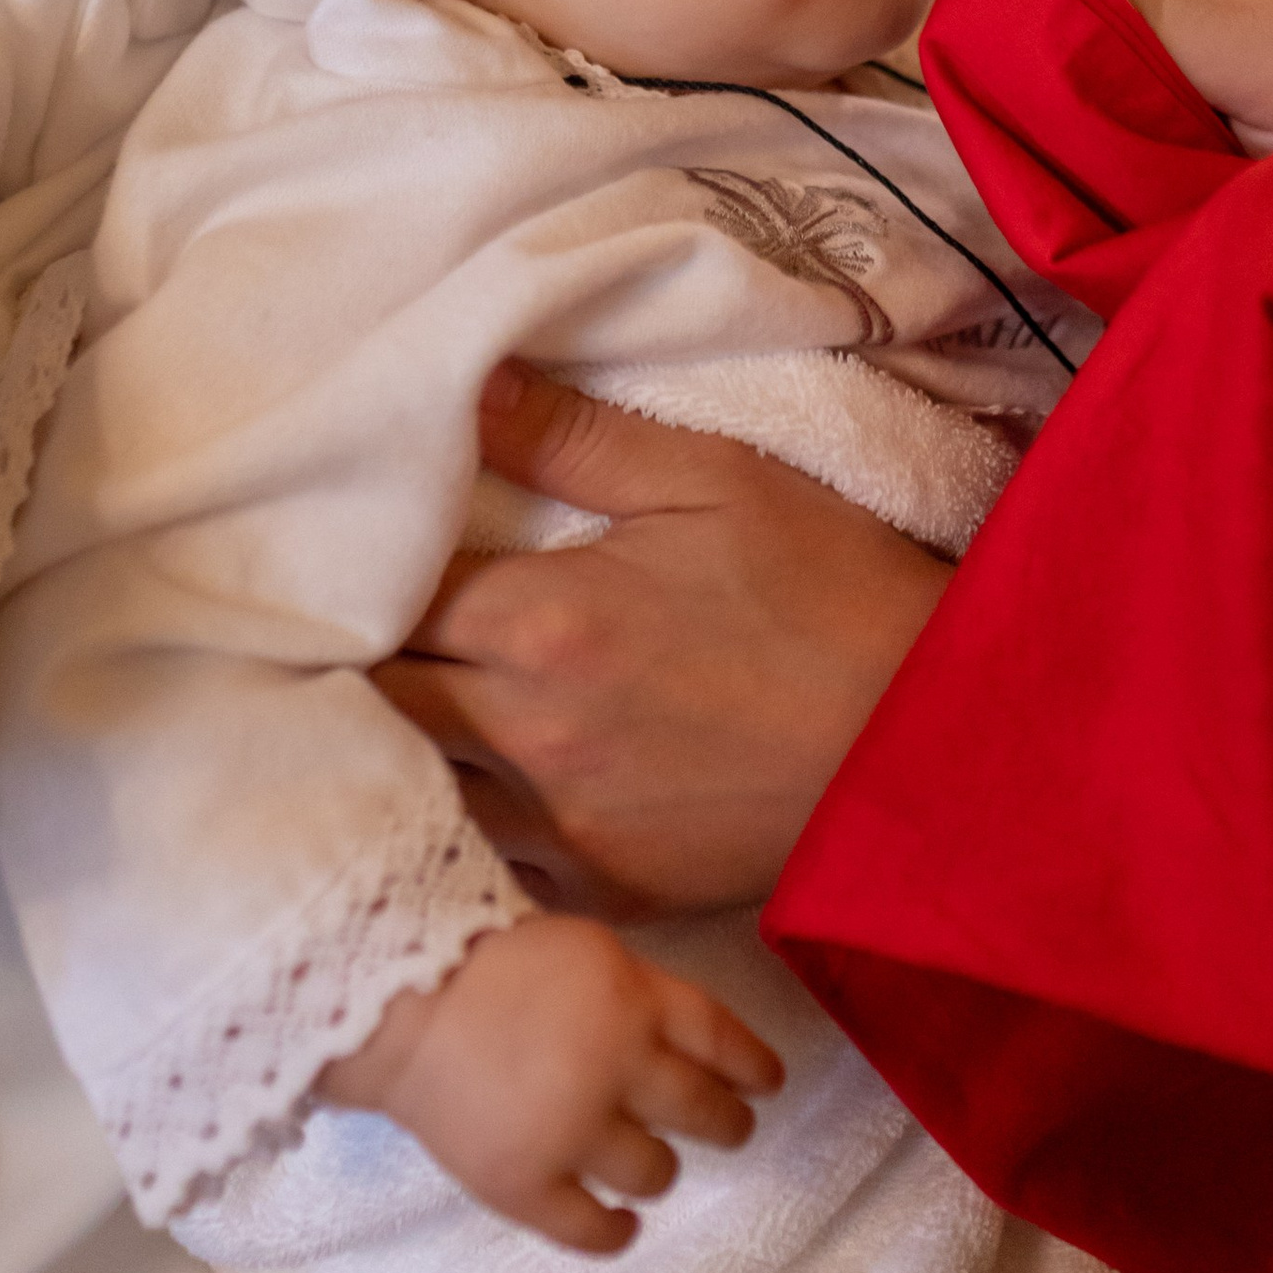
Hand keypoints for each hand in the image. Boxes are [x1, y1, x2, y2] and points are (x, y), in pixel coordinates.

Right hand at [317, 913, 782, 1254]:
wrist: (391, 1002)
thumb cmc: (480, 958)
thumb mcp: (580, 948)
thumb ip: (632, 991)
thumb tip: (676, 1035)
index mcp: (634, 999)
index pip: (721, 1038)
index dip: (752, 1065)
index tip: (769, 1084)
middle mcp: (620, 1068)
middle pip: (703, 1110)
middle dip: (726, 1123)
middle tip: (730, 1128)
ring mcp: (575, 1133)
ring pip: (656, 1172)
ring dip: (660, 1169)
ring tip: (652, 1165)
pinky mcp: (528, 1186)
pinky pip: (592, 1229)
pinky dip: (615, 1233)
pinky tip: (622, 1227)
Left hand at [375, 370, 949, 919]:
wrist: (929, 742)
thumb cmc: (826, 593)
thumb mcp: (714, 481)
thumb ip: (577, 437)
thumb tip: (470, 383)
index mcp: (541, 620)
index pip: (380, 596)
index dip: (351, 571)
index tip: (343, 550)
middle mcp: (528, 734)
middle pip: (373, 700)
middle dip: (350, 659)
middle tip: (345, 624)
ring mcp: (560, 826)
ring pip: (408, 792)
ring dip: (390, 747)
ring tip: (393, 703)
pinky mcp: (601, 890)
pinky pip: (482, 864)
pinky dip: (456, 825)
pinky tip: (466, 788)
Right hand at [1050, 0, 1272, 145]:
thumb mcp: (1261, 42)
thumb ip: (1130, 10)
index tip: (1017, 58)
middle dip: (1079, 40)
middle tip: (1065, 116)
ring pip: (1117, 29)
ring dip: (1105, 90)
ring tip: (1109, 145)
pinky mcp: (1245, 64)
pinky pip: (1149, 80)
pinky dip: (1133, 123)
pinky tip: (1138, 159)